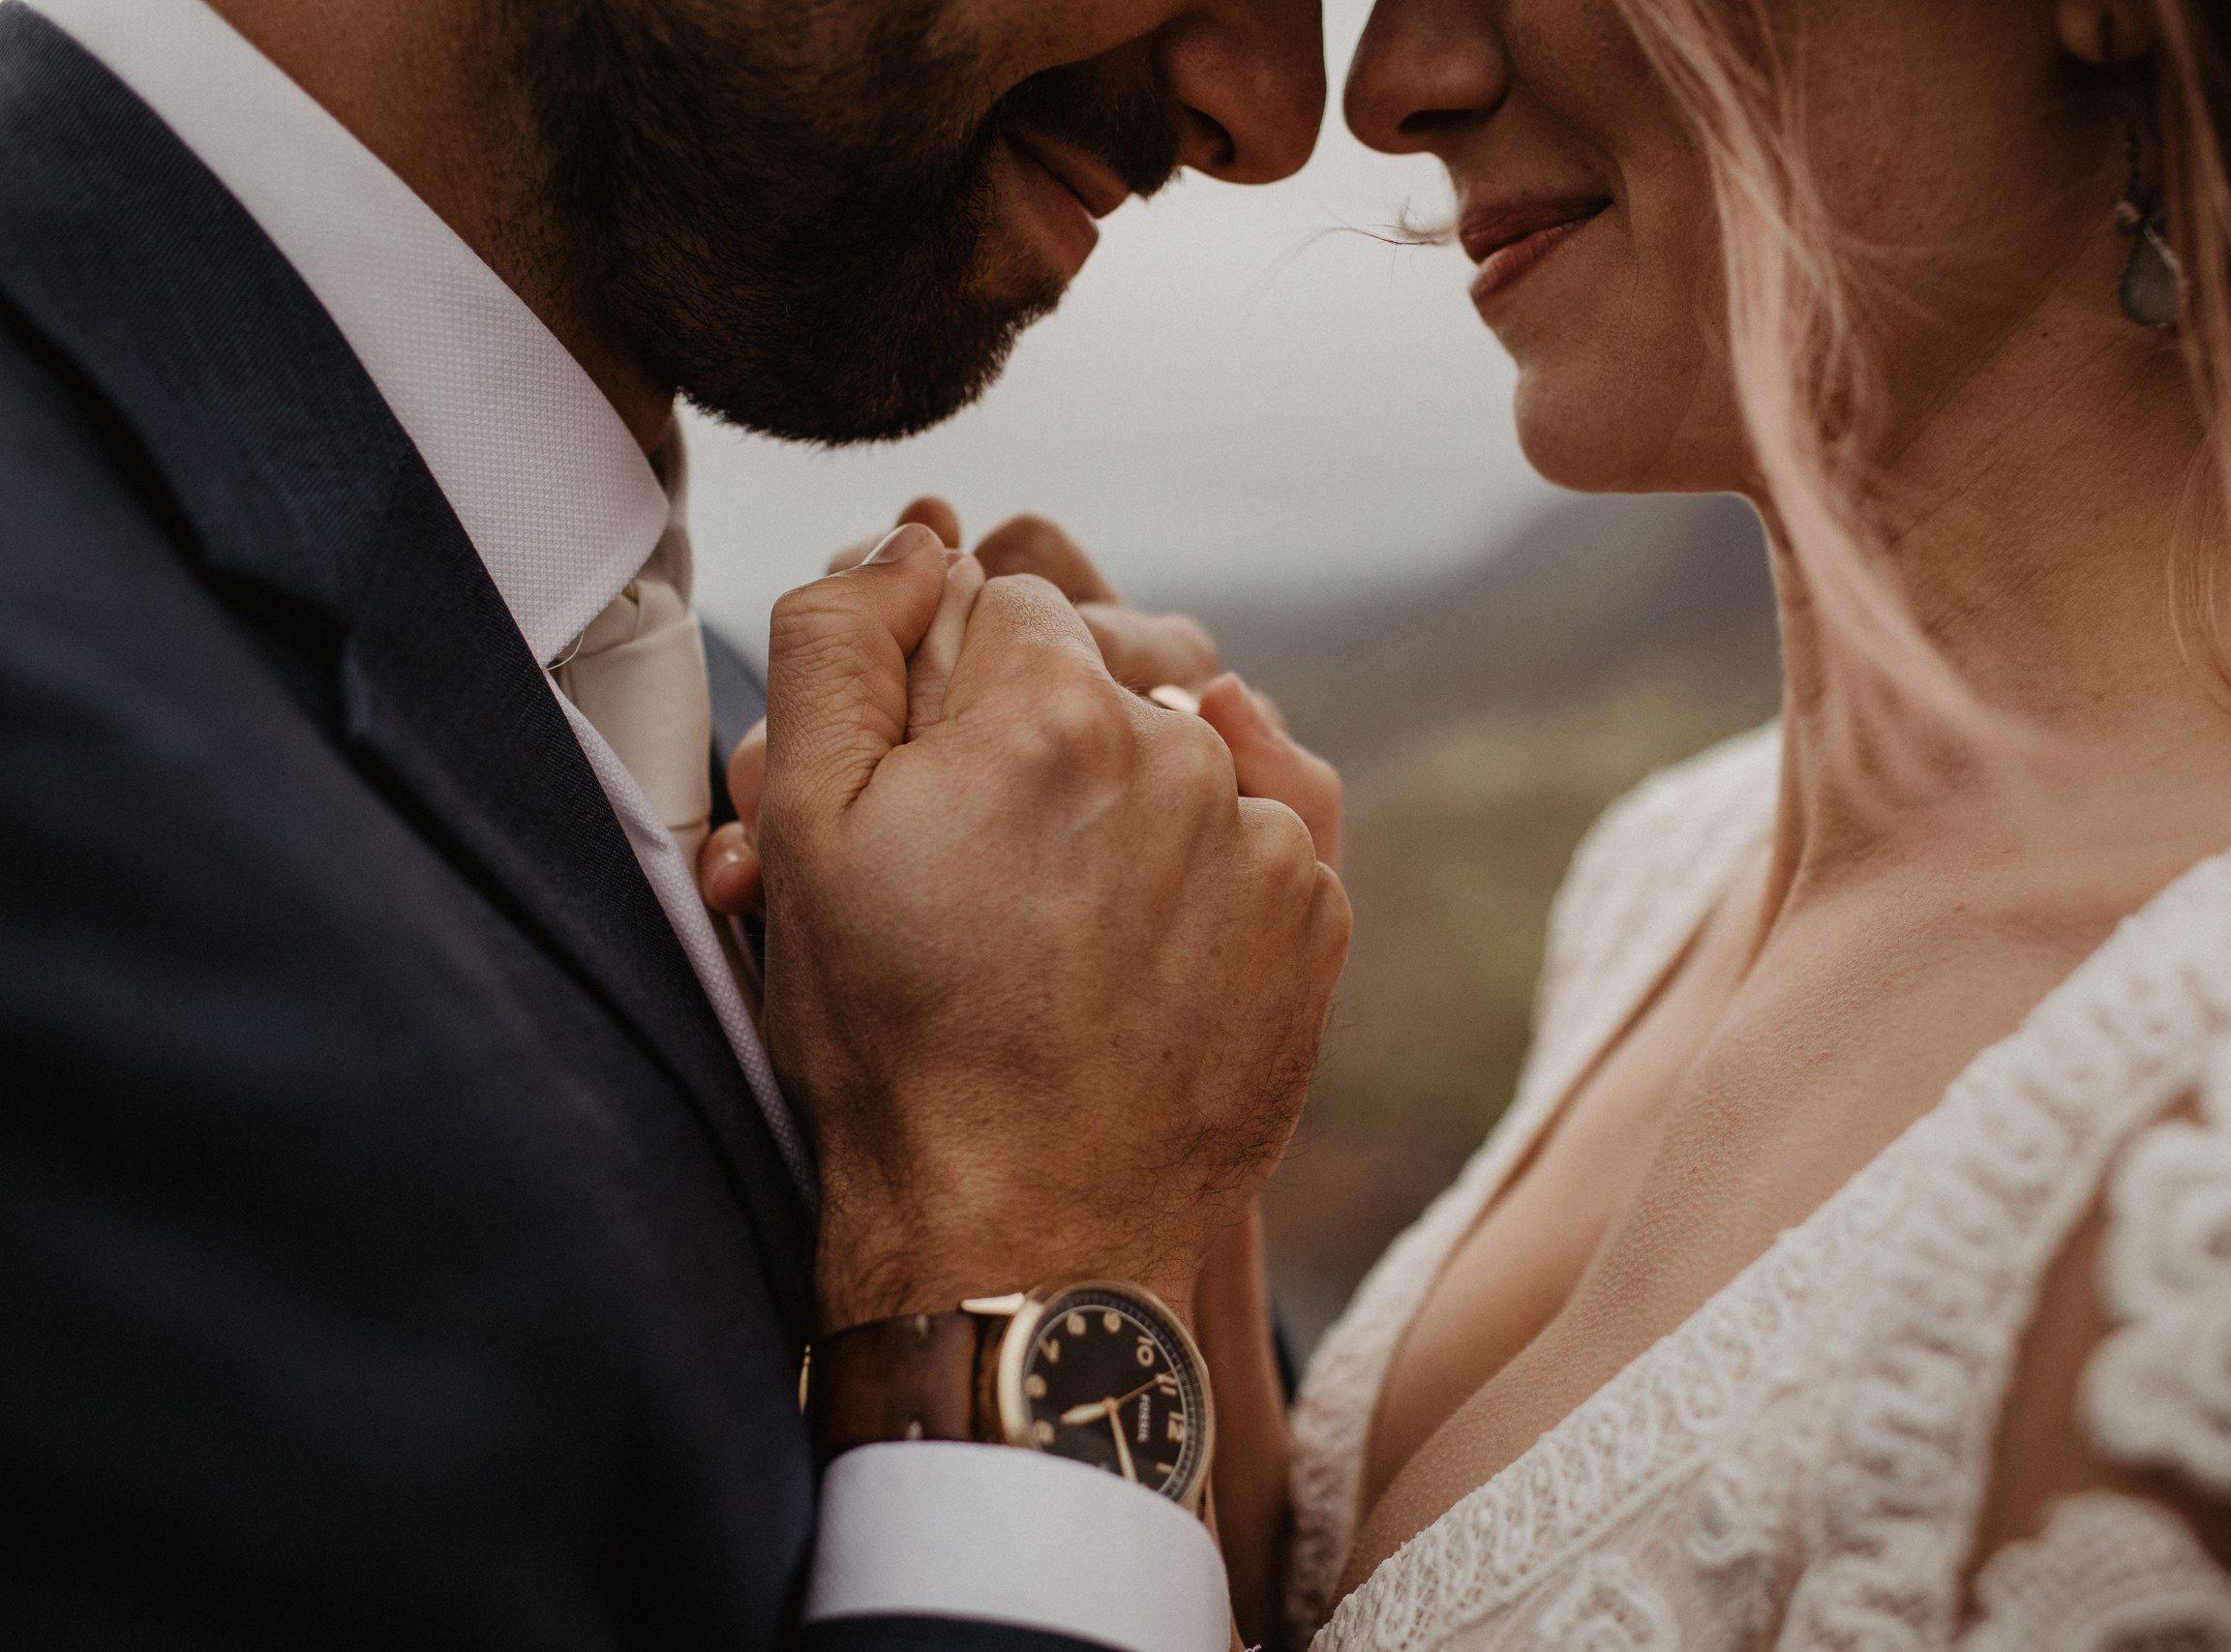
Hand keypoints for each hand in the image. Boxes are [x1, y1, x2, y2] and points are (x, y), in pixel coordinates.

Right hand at [757, 527, 1351, 1329]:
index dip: (959, 692)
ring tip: (1054, 930)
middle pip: (1103, 680)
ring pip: (1181, 758)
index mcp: (1052, 706)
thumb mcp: (809, 832)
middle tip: (983, 873)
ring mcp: (1266, 838)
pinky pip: (1252, 840)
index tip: (934, 788)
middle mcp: (1184, 749)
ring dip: (1125, 808)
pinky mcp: (1318, 918)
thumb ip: (843, 642)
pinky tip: (1129, 959)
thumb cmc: (899, 1045)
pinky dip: (1199, 875)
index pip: (1011, 603)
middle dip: (1043, 744)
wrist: (1025, 1235)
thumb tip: (918, 538)